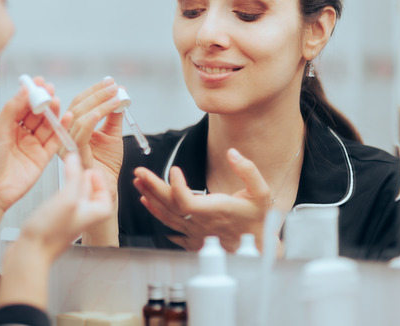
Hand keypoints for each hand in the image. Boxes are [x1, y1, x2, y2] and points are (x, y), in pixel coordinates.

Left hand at [0, 77, 69, 263]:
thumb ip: (12, 109)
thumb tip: (24, 90)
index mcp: (6, 126)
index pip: (22, 105)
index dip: (31, 94)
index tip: (39, 82)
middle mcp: (20, 135)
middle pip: (37, 114)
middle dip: (44, 102)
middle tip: (50, 91)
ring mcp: (32, 146)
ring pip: (47, 126)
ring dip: (53, 113)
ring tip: (57, 102)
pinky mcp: (42, 158)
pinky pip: (55, 142)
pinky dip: (62, 130)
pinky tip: (66, 118)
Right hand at [0, 153, 111, 309]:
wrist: (30, 252)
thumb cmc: (50, 234)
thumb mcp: (68, 198)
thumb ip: (74, 177)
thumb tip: (75, 158)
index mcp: (95, 213)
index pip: (106, 193)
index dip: (99, 179)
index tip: (89, 169)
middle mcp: (84, 215)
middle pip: (91, 192)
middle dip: (85, 177)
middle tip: (78, 165)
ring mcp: (70, 217)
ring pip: (77, 194)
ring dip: (73, 181)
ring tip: (68, 170)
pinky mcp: (56, 218)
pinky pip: (65, 199)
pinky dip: (63, 188)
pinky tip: (56, 185)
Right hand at [65, 77, 123, 192]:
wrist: (107, 186)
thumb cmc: (106, 164)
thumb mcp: (112, 134)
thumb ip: (113, 115)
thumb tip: (119, 94)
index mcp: (71, 127)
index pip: (79, 103)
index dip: (94, 91)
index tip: (111, 82)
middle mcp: (65, 134)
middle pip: (77, 106)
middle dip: (97, 93)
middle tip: (114, 86)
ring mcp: (66, 143)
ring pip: (79, 115)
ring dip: (99, 102)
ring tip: (115, 95)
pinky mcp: (73, 153)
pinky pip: (82, 131)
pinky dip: (94, 116)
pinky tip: (106, 109)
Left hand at [133, 148, 270, 251]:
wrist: (258, 245)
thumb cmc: (257, 218)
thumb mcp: (261, 192)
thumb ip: (248, 171)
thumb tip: (233, 153)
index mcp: (215, 210)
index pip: (187, 202)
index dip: (176, 187)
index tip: (173, 170)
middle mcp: (201, 222)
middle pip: (170, 206)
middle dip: (152, 187)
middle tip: (140, 172)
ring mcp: (195, 231)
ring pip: (167, 216)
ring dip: (150, 198)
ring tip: (139, 182)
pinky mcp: (192, 236)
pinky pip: (170, 226)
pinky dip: (156, 213)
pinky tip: (147, 202)